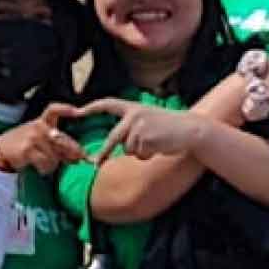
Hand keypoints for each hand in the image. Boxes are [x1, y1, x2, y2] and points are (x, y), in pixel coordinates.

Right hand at [0, 102, 87, 173]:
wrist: (0, 151)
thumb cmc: (24, 144)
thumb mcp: (40, 138)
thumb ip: (57, 144)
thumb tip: (79, 157)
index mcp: (41, 121)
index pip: (53, 109)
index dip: (66, 109)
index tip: (77, 111)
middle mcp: (38, 127)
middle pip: (62, 140)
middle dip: (73, 152)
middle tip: (79, 159)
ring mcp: (32, 137)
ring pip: (55, 156)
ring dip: (54, 164)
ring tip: (46, 163)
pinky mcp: (27, 149)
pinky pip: (45, 163)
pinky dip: (45, 169)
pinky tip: (40, 168)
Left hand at [69, 98, 202, 161]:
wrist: (190, 129)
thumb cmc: (169, 128)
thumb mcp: (148, 120)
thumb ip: (131, 128)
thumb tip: (117, 146)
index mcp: (133, 108)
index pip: (108, 104)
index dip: (92, 107)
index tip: (78, 112)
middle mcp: (134, 115)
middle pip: (113, 138)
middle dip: (103, 154)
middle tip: (95, 164)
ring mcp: (139, 127)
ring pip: (128, 149)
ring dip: (140, 152)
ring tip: (155, 143)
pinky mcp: (145, 138)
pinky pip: (139, 155)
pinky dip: (147, 155)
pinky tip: (159, 146)